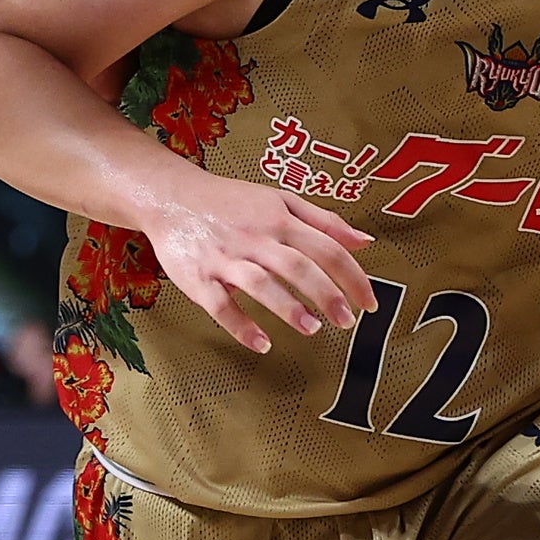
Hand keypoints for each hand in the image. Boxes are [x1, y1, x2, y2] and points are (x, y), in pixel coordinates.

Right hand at [145, 174, 377, 354]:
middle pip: (297, 265)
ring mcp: (225, 258)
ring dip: (287, 307)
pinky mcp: (198, 277)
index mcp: (279, 220)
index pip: (325, 247)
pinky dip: (240, 325)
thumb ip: (323, 221)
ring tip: (311, 329)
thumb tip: (364, 241)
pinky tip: (261, 343)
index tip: (368, 302)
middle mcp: (255, 238)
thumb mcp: (280, 200)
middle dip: (326, 294)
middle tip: (347, 321)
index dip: (352, 275)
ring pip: (260, 283)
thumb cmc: (229, 202)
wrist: (171, 196)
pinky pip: (220, 304)